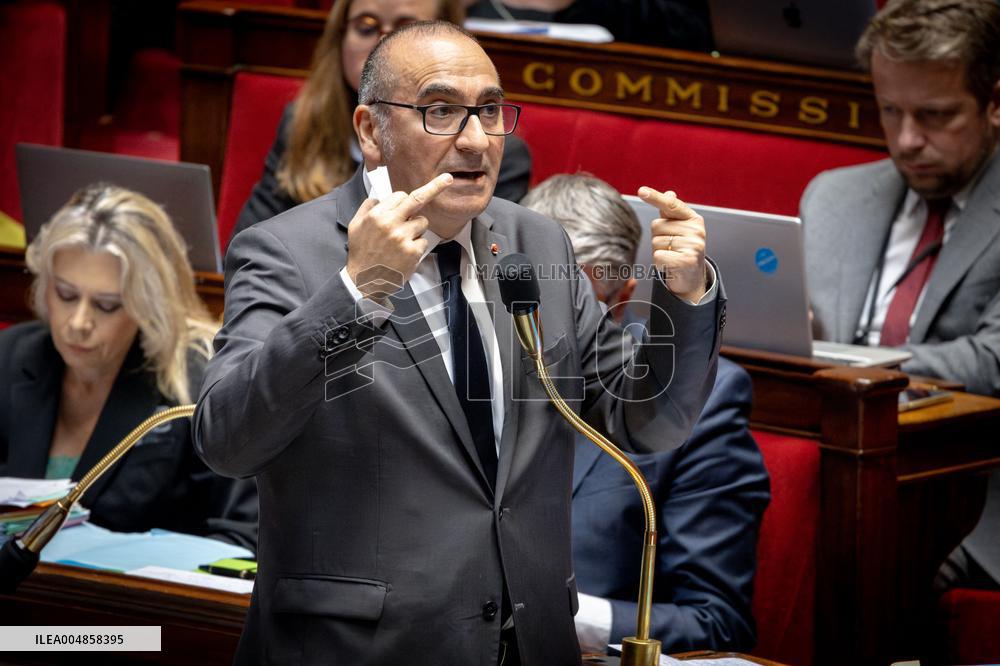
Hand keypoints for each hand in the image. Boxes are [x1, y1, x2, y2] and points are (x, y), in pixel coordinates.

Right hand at [346, 173, 453, 300]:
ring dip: (416, 229)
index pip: (400, 196)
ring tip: (401, 241)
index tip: (411, 198)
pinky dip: (417, 246)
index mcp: (377, 215)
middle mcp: (391, 223)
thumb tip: (379, 197)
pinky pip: (423, 241)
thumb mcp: (355, 225)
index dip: (404, 200)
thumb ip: (367, 207)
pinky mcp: (413, 252)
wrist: (364, 280)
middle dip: (435, 187)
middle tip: (448, 179)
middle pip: (418, 200)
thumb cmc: (360, 253)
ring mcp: (404, 238)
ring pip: (422, 223)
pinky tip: (404, 254)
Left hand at [640, 186, 706, 302]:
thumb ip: (671, 212)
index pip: (671, 205)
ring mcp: (693, 246)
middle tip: (671, 248)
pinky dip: (659, 263)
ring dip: (659, 251)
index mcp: (693, 219)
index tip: (641, 191)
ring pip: (656, 242)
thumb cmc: (682, 251)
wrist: (691, 278)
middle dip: (658, 238)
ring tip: (672, 256)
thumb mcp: (679, 230)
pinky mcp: (686, 261)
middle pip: (657, 226)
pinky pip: (658, 256)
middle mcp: (696, 231)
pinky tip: (670, 266)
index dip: (655, 197)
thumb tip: (669, 193)